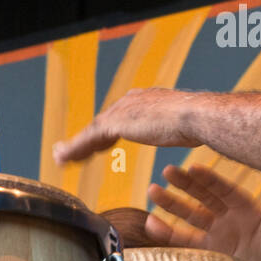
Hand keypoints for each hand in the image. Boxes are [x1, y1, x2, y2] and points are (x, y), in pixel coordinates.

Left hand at [53, 88, 197, 162]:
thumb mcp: (185, 127)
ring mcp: (122, 111)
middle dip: (87, 138)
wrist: (196, 116)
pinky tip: (63, 159)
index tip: (99, 143)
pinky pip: (88, 138)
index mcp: (146, 100)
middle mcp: (131, 101)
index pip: (120, 117)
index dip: (107, 131)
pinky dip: (74, 149)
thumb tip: (190, 135)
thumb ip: (178, 129)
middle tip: (70, 150)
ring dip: (75, 145)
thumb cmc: (199, 123)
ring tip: (60, 157)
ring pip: (92, 131)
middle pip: (102, 123)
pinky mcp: (116, 123)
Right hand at [144, 164, 260, 260]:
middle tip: (166, 172)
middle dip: (185, 185)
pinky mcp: (212, 254)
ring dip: (172, 204)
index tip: (193, 167)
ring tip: (153, 191)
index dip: (209, 179)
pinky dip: (169, 234)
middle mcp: (231, 219)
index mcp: (249, 209)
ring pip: (191, 216)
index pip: (225, 190)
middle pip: (204, 198)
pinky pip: (187, 242)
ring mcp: (220, 236)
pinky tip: (153, 223)